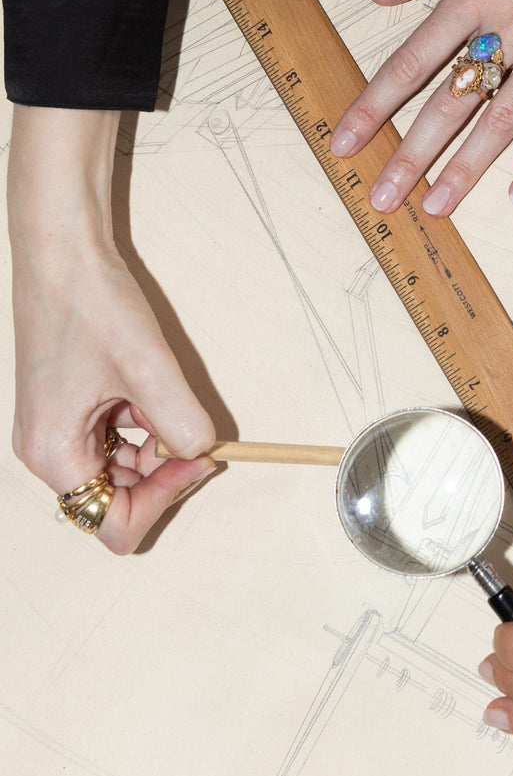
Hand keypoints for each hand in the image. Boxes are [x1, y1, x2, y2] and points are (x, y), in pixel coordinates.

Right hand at [9, 107, 217, 552]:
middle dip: (163, 472)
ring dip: (155, 446)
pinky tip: (150, 387)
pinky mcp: (70, 409)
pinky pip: (115, 439)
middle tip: (194, 430)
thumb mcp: (149, 369)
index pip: (115, 524)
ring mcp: (58, 431)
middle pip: (119, 500)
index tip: (197, 458)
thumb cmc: (92, 304)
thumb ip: (181, 423)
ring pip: (121, 470)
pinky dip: (143, 424)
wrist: (62, 251)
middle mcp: (48, 452)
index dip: (164, 499)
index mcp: (55, 455)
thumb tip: (202, 452)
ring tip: (164, 396)